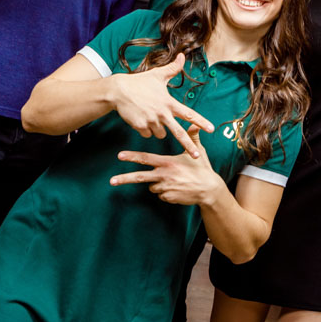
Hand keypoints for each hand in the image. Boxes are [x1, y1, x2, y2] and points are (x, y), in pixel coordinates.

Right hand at [110, 54, 214, 156]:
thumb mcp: (157, 74)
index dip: (200, 121)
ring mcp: (151, 121)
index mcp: (169, 103)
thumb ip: (172, 68)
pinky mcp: (140, 126)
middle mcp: (162, 113)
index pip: (188, 114)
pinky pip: (147, 134)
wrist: (118, 90)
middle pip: (178, 133)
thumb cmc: (139, 82)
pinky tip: (140, 119)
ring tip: (150, 116)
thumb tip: (182, 55)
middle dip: (189, 146)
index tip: (211, 129)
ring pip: (160, 134)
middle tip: (197, 156)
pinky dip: (146, 129)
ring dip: (158, 129)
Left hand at [110, 126, 225, 205]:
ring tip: (174, 180)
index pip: (146, 158)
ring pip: (152, 186)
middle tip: (111, 181)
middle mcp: (163, 175)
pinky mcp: (168, 197)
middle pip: (139, 177)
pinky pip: (161, 195)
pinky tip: (177, 188)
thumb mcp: (197, 152)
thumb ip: (192, 137)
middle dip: (124, 179)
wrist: (209, 190)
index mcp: (167, 163)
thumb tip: (193, 123)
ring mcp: (165, 188)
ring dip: (158, 184)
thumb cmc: (203, 169)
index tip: (119, 156)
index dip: (132, 156)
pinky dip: (166, 192)